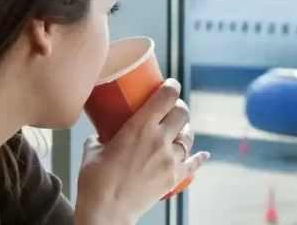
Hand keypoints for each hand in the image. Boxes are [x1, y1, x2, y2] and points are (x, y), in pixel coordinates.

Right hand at [74, 78, 210, 223]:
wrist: (107, 211)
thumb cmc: (95, 181)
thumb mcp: (93, 149)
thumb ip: (102, 136)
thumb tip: (104, 133)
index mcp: (140, 127)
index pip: (166, 97)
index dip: (172, 86)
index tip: (171, 84)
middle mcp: (160, 139)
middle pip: (181, 113)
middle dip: (179, 108)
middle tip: (173, 108)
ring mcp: (170, 159)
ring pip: (188, 137)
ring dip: (185, 131)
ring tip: (179, 131)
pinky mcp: (175, 176)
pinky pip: (194, 163)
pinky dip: (198, 158)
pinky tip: (203, 154)